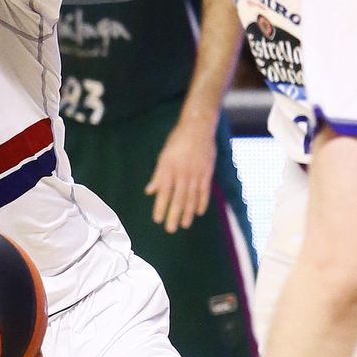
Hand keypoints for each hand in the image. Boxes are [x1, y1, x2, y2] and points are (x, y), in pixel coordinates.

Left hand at [145, 116, 215, 231]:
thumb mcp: (164, 156)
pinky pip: (204, 190)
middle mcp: (182, 174)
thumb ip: (158, 175)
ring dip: (188, 212)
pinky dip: (202, 202)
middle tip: (170, 229)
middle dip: (173, 215)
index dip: (161, 207)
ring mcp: (196, 173)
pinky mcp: (207, 172)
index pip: (164, 192)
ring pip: (191, 197)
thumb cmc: (177, 141)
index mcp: (169, 169)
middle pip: (178, 198)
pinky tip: (199, 212)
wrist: (198, 127)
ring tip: (184, 225)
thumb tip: (150, 191)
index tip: (157, 219)